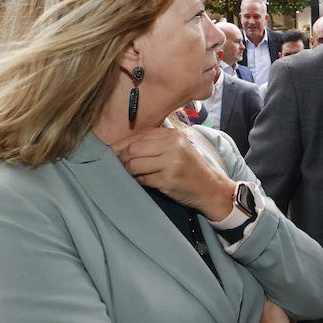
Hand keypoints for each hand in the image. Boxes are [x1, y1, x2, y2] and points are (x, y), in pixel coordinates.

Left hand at [114, 127, 236, 221]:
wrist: (210, 188)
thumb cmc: (190, 168)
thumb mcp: (177, 148)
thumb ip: (154, 143)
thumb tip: (122, 146)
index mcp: (172, 135)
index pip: (139, 136)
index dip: (121, 144)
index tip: (112, 152)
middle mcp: (172, 146)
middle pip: (133, 149)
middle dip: (122, 158)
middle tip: (119, 165)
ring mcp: (171, 163)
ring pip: (135, 164)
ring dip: (129, 171)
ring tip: (131, 174)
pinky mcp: (168, 180)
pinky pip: (143, 179)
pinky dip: (139, 181)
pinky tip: (143, 181)